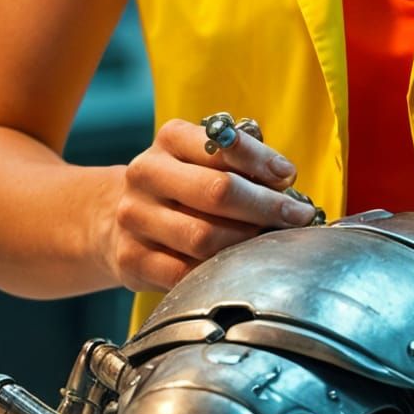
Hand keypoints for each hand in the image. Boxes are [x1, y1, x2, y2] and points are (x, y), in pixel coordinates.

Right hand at [105, 118, 318, 293]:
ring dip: (246, 243)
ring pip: (203, 237)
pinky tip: (235, 269)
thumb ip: (242, 163)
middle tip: (297, 217)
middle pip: (217, 192)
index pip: (224, 144)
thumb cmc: (182, 187)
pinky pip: (184, 273)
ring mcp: (135, 217)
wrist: (117, 219)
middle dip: (266, 207)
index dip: (263, 161)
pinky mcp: (130, 258)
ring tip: (269, 243)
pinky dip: (216, 273)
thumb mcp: (204, 160)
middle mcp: (147, 173)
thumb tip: (283, 180)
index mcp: (170, 140)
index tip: (288, 176)